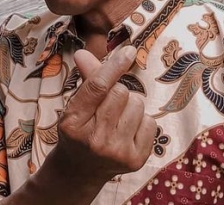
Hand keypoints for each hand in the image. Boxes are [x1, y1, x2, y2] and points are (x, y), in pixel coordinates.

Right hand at [53, 46, 156, 183]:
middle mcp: (94, 140)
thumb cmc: (79, 130)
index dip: (114, 66)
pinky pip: (150, 122)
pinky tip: (127, 132)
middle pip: (121, 92)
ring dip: (130, 106)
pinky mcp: (135, 160)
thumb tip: (83, 53)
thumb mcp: (76, 106)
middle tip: (108, 107)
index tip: (128, 50)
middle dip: (118, 92)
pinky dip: (141, 122)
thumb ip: (86, 79)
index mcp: (73, 123)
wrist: (79, 172)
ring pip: (138, 104)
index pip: (98, 87)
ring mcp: (116, 152)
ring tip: (117, 120)